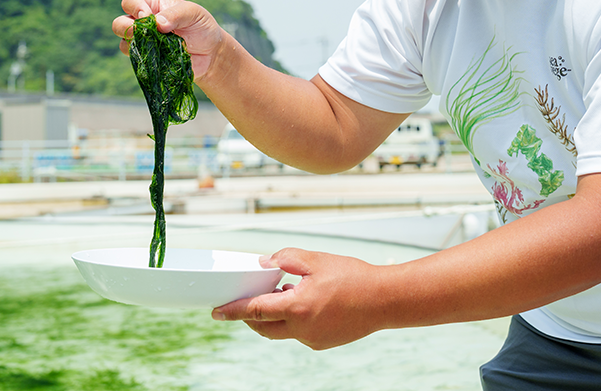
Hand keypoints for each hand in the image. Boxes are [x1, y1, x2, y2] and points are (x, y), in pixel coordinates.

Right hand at [111, 0, 223, 78]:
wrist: (210, 52)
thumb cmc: (201, 26)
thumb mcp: (194, 13)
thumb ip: (176, 15)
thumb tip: (158, 24)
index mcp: (152, 5)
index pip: (131, 1)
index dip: (134, 7)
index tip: (147, 16)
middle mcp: (143, 24)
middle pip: (119, 23)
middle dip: (125, 28)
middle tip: (142, 33)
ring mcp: (144, 43)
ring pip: (124, 44)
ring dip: (136, 46)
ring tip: (156, 47)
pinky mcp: (148, 60)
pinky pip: (137, 61)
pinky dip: (145, 60)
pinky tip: (160, 59)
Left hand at [211, 248, 387, 349]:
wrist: (384, 300)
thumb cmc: (354, 277)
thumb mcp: (316, 260)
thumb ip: (286, 259)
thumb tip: (265, 264)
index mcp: (297, 307)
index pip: (255, 310)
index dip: (233, 311)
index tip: (216, 312)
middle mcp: (301, 328)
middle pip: (263, 327)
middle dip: (250, 316)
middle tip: (246, 301)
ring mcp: (312, 339)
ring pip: (281, 331)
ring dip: (274, 316)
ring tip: (283, 294)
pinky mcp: (322, 342)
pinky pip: (298, 333)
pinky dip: (293, 319)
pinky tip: (305, 302)